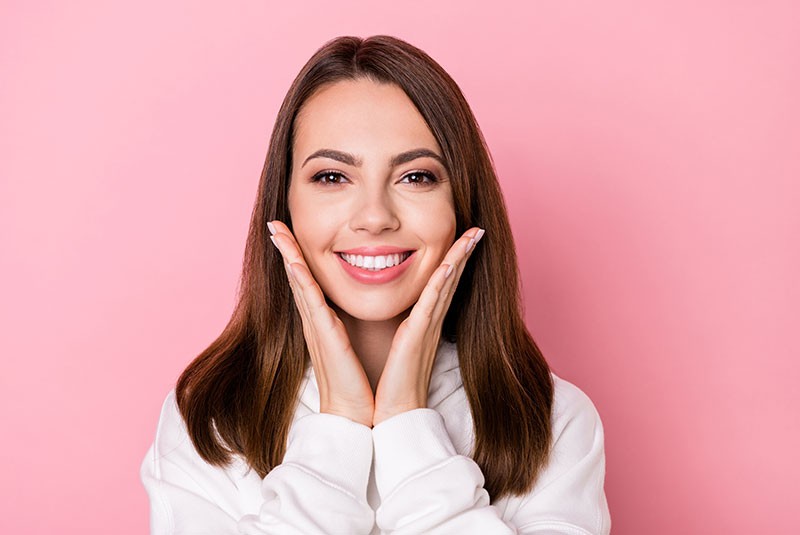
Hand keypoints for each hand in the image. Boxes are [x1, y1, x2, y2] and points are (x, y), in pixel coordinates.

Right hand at [268, 220, 374, 427]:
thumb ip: (351, 326)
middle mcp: (316, 322)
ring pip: (300, 283)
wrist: (355, 413)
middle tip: (273, 223)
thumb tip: (353, 313)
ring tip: (277, 230)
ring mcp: (318, 328)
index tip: (288, 233)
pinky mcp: (325, 337)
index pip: (308, 282)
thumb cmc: (359, 382)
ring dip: (288, 255)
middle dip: (286, 248)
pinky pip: (311, 302)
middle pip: (297, 277)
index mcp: (325, 322)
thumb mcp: (354, 345)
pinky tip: (293, 262)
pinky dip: (301, 280)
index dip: (297, 257)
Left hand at [373, 227, 484, 425]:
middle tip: (477, 229)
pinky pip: (431, 303)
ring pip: (447, 285)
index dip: (453, 261)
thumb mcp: (395, 347)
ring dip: (459, 258)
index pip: (440, 285)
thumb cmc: (390, 384)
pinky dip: (442, 282)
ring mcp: (427, 327)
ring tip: (472, 235)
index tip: (462, 239)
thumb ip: (400, 329)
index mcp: (422, 323)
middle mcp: (429, 322)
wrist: (390, 413)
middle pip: (451, 280)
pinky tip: (449, 263)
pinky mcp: (418, 335)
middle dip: (463, 253)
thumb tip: (398, 319)